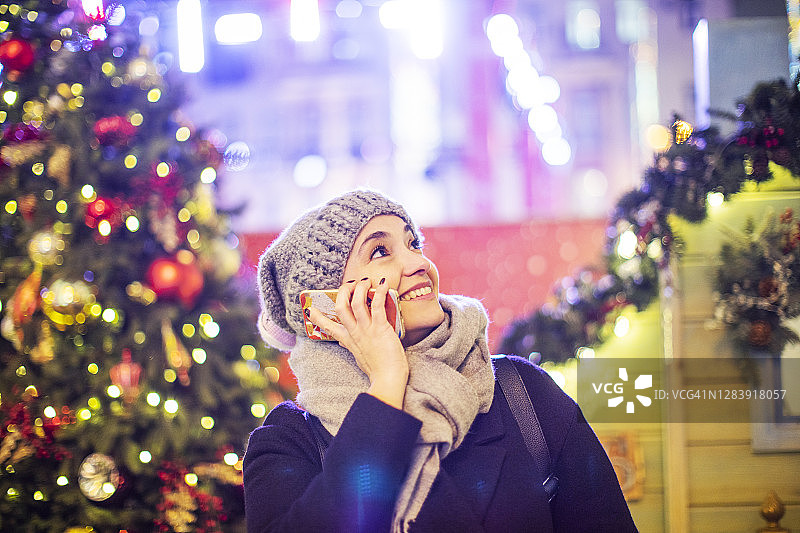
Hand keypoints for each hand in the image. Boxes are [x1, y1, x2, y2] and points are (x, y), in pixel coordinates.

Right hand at [306, 278, 408, 408]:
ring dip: (359, 289)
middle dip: (343, 292)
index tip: (309, 309)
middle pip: (340, 308)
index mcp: (349, 341)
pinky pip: (377, 306)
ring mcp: (366, 330)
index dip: (318, 318)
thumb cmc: (379, 371)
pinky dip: (379, 293)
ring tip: (364, 281)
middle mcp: (355, 333)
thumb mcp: (360, 358)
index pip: (329, 328)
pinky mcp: (380, 328)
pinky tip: (382, 284)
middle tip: (349, 285)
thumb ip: (354, 347)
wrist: (387, 381)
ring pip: (355, 303)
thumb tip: (347, 342)